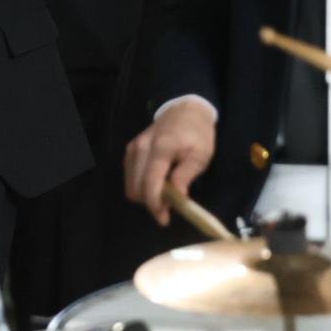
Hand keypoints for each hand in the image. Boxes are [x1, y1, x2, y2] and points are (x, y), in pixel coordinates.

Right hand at [123, 99, 216, 225]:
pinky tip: (156, 183)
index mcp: (161, 148)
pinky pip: (130, 177)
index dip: (155, 204)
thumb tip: (177, 198)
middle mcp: (141, 148)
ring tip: (165, 194)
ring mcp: (133, 148)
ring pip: (131, 184)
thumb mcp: (201, 154)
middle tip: (170, 207)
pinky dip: (141, 185)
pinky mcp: (131, 150)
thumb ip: (186, 175)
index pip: (150, 183)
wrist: (185, 110)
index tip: (165, 219)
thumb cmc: (197, 134)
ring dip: (146, 195)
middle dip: (151, 202)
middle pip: (137, 187)